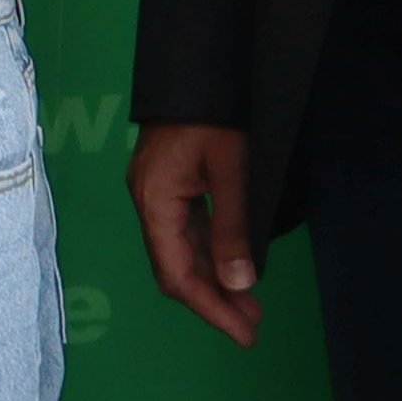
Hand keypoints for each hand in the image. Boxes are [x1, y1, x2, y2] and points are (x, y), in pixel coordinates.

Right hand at [127, 124, 264, 347]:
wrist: (197, 67)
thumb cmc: (214, 114)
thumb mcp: (231, 170)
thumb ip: (233, 227)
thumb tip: (241, 284)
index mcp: (155, 202)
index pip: (178, 273)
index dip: (211, 308)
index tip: (243, 333)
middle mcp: (149, 203)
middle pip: (176, 268)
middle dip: (213, 300)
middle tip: (252, 327)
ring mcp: (157, 194)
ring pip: (182, 252)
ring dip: (215, 280)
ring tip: (250, 306)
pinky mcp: (169, 185)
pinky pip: (187, 232)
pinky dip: (211, 255)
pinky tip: (235, 267)